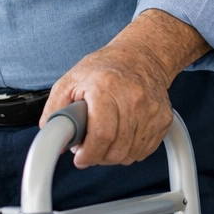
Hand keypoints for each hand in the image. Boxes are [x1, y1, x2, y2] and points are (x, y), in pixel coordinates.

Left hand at [41, 9, 209, 168]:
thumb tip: (50, 136)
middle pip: (117, 149)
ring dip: (114, 155)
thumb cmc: (104, 69)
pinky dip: (131, 150)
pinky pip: (144, 150)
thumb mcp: (70, 80)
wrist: (141, 56)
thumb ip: (56, 108)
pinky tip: (122, 136)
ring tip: (105, 139)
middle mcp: (133, 97)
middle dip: (99, 157)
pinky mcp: (163, 119)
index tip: (81, 158)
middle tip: (90, 149)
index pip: (102, 134)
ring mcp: (151, 109)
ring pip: (131, 154)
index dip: (89, 154)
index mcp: (106, 87)